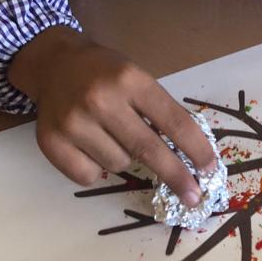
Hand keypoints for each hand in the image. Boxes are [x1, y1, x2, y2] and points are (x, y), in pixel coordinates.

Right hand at [8, 27, 215, 204]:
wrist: (55, 64)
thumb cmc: (105, 72)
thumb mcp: (137, 77)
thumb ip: (159, 110)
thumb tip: (190, 155)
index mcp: (130, 79)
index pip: (173, 121)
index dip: (196, 149)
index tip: (210, 169)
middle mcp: (101, 100)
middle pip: (149, 149)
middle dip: (176, 176)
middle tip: (194, 196)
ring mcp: (73, 122)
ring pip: (120, 165)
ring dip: (125, 158)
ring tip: (111, 134)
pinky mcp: (51, 143)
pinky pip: (90, 176)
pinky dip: (96, 169)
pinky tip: (90, 145)